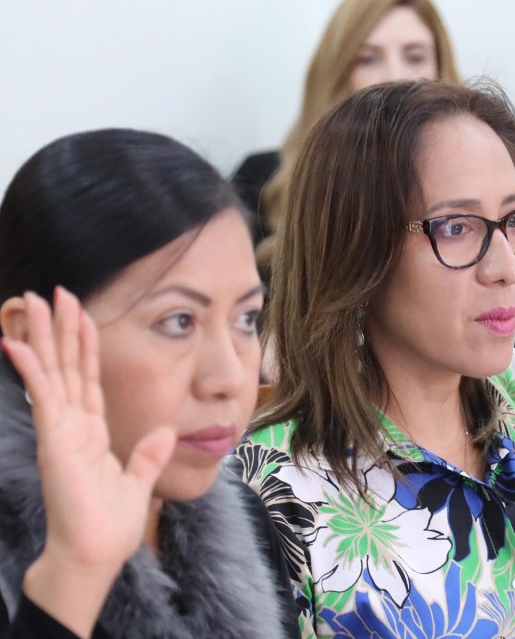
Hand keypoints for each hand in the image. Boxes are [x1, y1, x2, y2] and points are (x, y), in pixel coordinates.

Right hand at [3, 290, 174, 634]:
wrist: (96, 553)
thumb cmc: (110, 525)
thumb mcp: (138, 481)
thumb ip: (148, 455)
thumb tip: (165, 431)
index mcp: (93, 433)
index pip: (88, 379)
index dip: (85, 347)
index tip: (83, 315)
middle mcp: (73, 426)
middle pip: (67, 367)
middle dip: (62, 328)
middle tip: (55, 292)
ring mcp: (61, 430)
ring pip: (53, 371)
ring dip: (46, 334)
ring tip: (37, 299)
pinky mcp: (54, 439)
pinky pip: (42, 395)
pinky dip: (31, 366)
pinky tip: (18, 341)